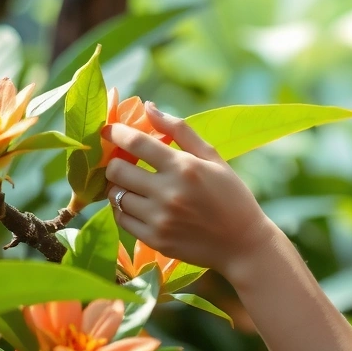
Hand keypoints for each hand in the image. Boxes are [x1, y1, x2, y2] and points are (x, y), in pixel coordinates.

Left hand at [103, 102, 273, 278]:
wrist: (243, 243)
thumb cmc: (231, 195)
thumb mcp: (213, 157)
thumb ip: (180, 130)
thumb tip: (148, 107)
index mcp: (184, 167)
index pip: (137, 143)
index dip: (116, 133)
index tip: (108, 130)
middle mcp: (168, 192)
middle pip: (118, 170)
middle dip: (115, 161)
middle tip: (123, 161)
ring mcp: (159, 218)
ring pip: (115, 196)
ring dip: (118, 186)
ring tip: (132, 184)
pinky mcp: (154, 239)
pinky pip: (121, 219)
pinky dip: (123, 209)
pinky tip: (137, 204)